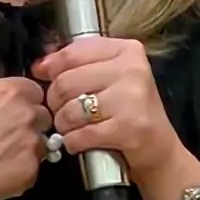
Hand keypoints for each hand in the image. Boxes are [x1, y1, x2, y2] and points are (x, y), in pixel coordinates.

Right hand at [0, 57, 51, 199]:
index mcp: (8, 91)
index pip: (33, 90)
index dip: (22, 100)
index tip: (7, 110)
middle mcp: (26, 113)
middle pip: (42, 115)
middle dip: (29, 122)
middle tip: (3, 135)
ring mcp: (32, 144)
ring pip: (41, 142)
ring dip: (28, 147)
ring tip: (1, 157)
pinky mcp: (31, 173)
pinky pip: (34, 168)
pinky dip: (21, 171)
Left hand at [32, 37, 189, 183]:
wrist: (159, 149)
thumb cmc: (129, 109)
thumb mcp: (111, 76)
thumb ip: (78, 63)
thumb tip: (40, 65)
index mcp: (127, 50)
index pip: (72, 52)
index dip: (52, 67)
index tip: (45, 77)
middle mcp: (132, 70)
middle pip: (66, 82)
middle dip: (55, 101)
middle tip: (62, 111)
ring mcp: (131, 99)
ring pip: (69, 110)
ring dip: (63, 125)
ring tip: (73, 127)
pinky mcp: (128, 128)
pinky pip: (79, 135)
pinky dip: (73, 142)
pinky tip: (80, 141)